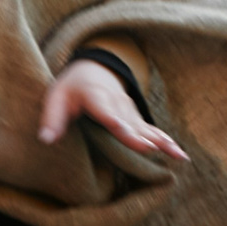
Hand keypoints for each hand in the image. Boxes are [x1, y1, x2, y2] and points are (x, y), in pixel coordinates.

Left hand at [40, 61, 186, 161]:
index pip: (103, 109)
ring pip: (146, 128)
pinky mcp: (137, 118)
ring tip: (175, 155)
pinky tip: (180, 155)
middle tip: (149, 149)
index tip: (121, 128)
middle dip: (137, 136)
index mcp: (94, 97)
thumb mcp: (55, 98)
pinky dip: (167, 142)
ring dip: (161, 141)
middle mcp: (116, 103)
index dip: (112, 119)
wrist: (94, 70)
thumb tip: (45, 140)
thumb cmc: (70, 88)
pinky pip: (153, 131)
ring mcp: (130, 111)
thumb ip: (51, 119)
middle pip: (128, 122)